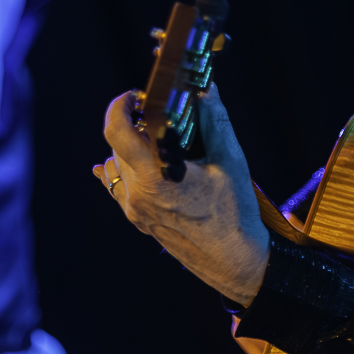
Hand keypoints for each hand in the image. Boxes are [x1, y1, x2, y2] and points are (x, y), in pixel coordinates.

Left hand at [94, 83, 269, 305]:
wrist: (237, 263)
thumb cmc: (235, 214)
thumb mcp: (230, 161)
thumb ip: (214, 120)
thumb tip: (206, 89)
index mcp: (156, 177)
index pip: (117, 132)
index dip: (119, 106)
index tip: (134, 96)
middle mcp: (138, 195)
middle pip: (118, 146)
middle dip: (133, 124)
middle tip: (155, 113)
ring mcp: (136, 211)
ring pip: (118, 166)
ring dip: (130, 148)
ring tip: (154, 139)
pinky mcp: (140, 222)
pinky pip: (118, 189)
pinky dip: (120, 171)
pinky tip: (121, 164)